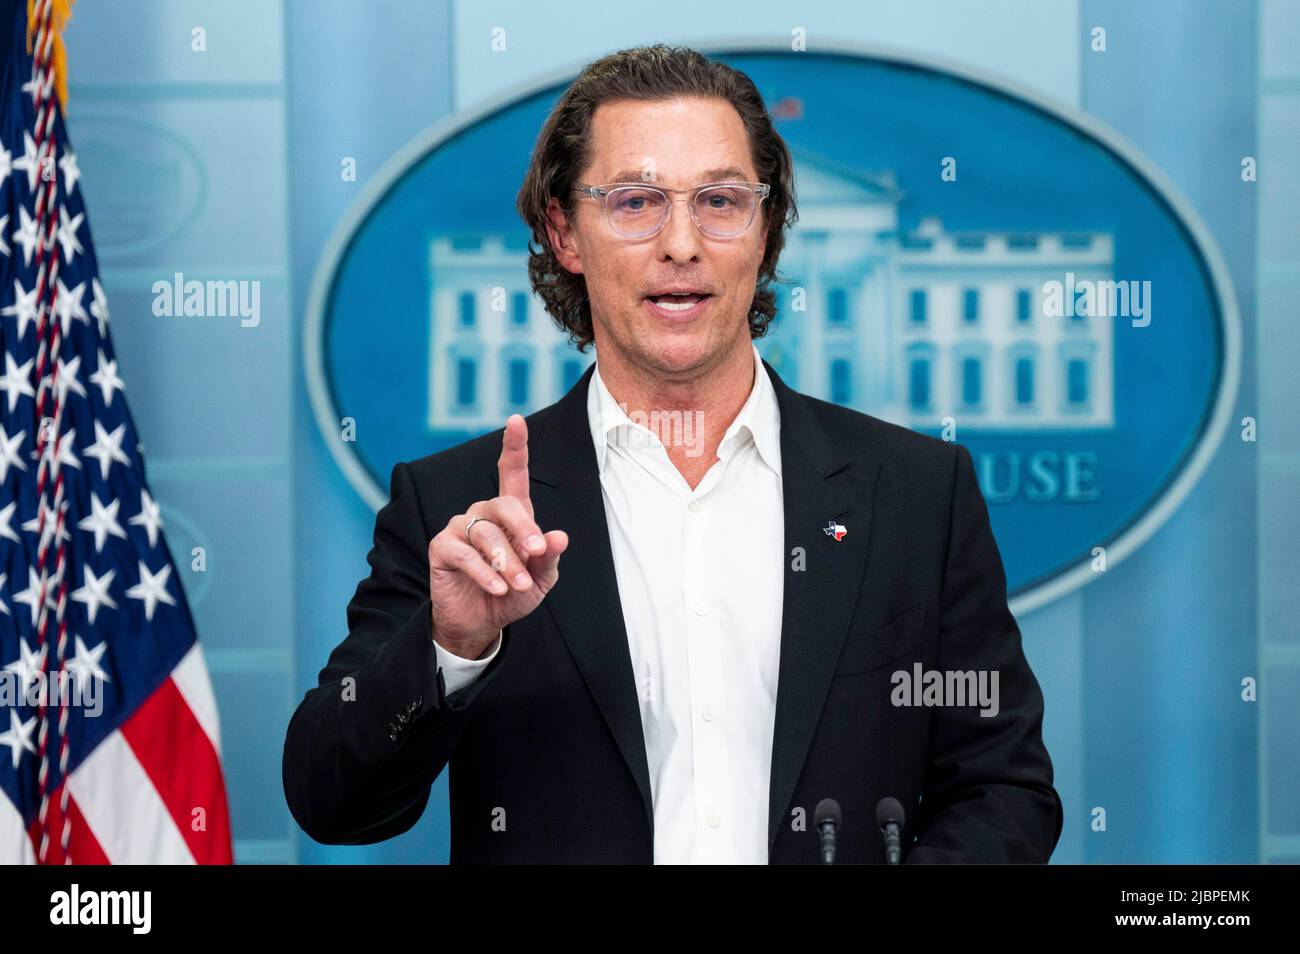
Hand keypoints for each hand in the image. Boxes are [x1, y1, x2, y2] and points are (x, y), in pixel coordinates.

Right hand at [427, 413, 568, 655]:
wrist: (482, 623)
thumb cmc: (513, 593)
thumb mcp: (540, 578)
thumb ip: (548, 557)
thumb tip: (560, 536)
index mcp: (511, 514)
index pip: (512, 473)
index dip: (514, 446)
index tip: (515, 421)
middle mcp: (484, 513)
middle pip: (504, 504)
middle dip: (524, 529)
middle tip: (537, 553)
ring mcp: (461, 528)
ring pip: (486, 534)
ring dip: (506, 561)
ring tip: (518, 585)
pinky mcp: (442, 547)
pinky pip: (464, 553)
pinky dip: (484, 571)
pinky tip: (496, 588)